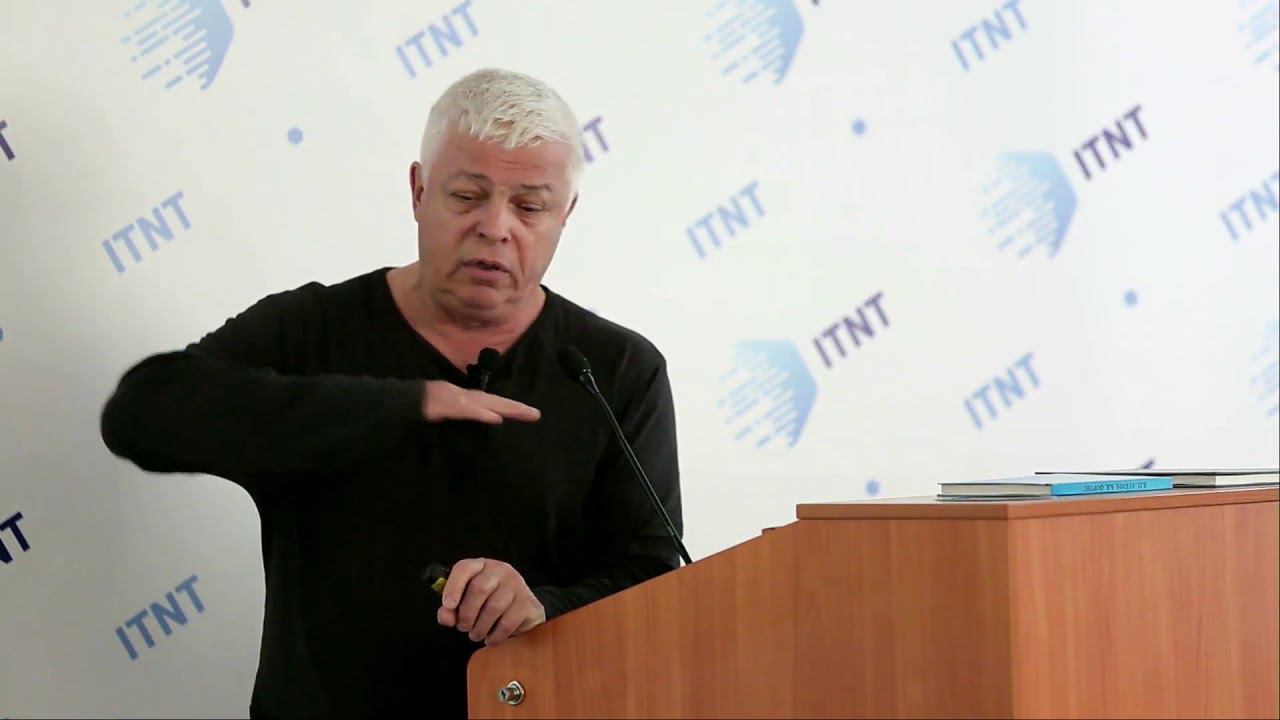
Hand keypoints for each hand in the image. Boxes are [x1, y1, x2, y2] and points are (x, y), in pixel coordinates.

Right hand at [421, 380, 539, 423]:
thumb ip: (464, 413)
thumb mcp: (449, 411)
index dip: (511, 408)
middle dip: (516, 408)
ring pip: (487, 404)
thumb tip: (481, 419)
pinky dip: (483, 414)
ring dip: (505, 408)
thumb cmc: (428, 404)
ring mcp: (460, 400)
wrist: (408, 398)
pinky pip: (469, 412)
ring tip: (524, 413)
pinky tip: (496, 419)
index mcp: (469, 400)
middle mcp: (468, 397)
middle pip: (496, 402)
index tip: (529, 414)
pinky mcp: (451, 406)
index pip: (494, 404)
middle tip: (536, 414)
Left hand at [436, 558, 545, 645]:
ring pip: (494, 606)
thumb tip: (446, 617)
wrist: (523, 612)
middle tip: (463, 627)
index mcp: (481, 566)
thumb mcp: (466, 603)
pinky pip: (508, 622)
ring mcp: (516, 585)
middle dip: (467, 613)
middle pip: (479, 588)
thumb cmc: (489, 605)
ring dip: (480, 627)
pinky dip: (495, 635)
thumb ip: (451, 610)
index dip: (454, 586)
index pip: (465, 568)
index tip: (448, 605)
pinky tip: (490, 638)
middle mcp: (500, 571)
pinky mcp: (527, 603)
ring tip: (476, 634)